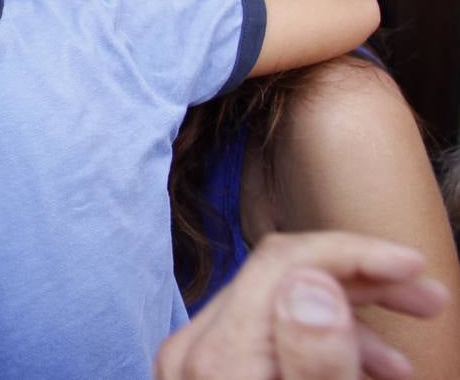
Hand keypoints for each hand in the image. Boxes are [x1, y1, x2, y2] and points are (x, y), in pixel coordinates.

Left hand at [155, 232, 449, 379]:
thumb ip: (315, 357)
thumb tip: (313, 282)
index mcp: (216, 353)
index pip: (283, 260)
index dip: (354, 253)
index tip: (414, 266)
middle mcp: (191, 350)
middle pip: (281, 279)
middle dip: (361, 281)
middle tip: (427, 298)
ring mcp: (192, 366)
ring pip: (276, 309)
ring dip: (345, 319)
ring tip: (401, 360)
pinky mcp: (204, 378)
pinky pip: (262, 340)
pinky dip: (314, 344)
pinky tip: (360, 369)